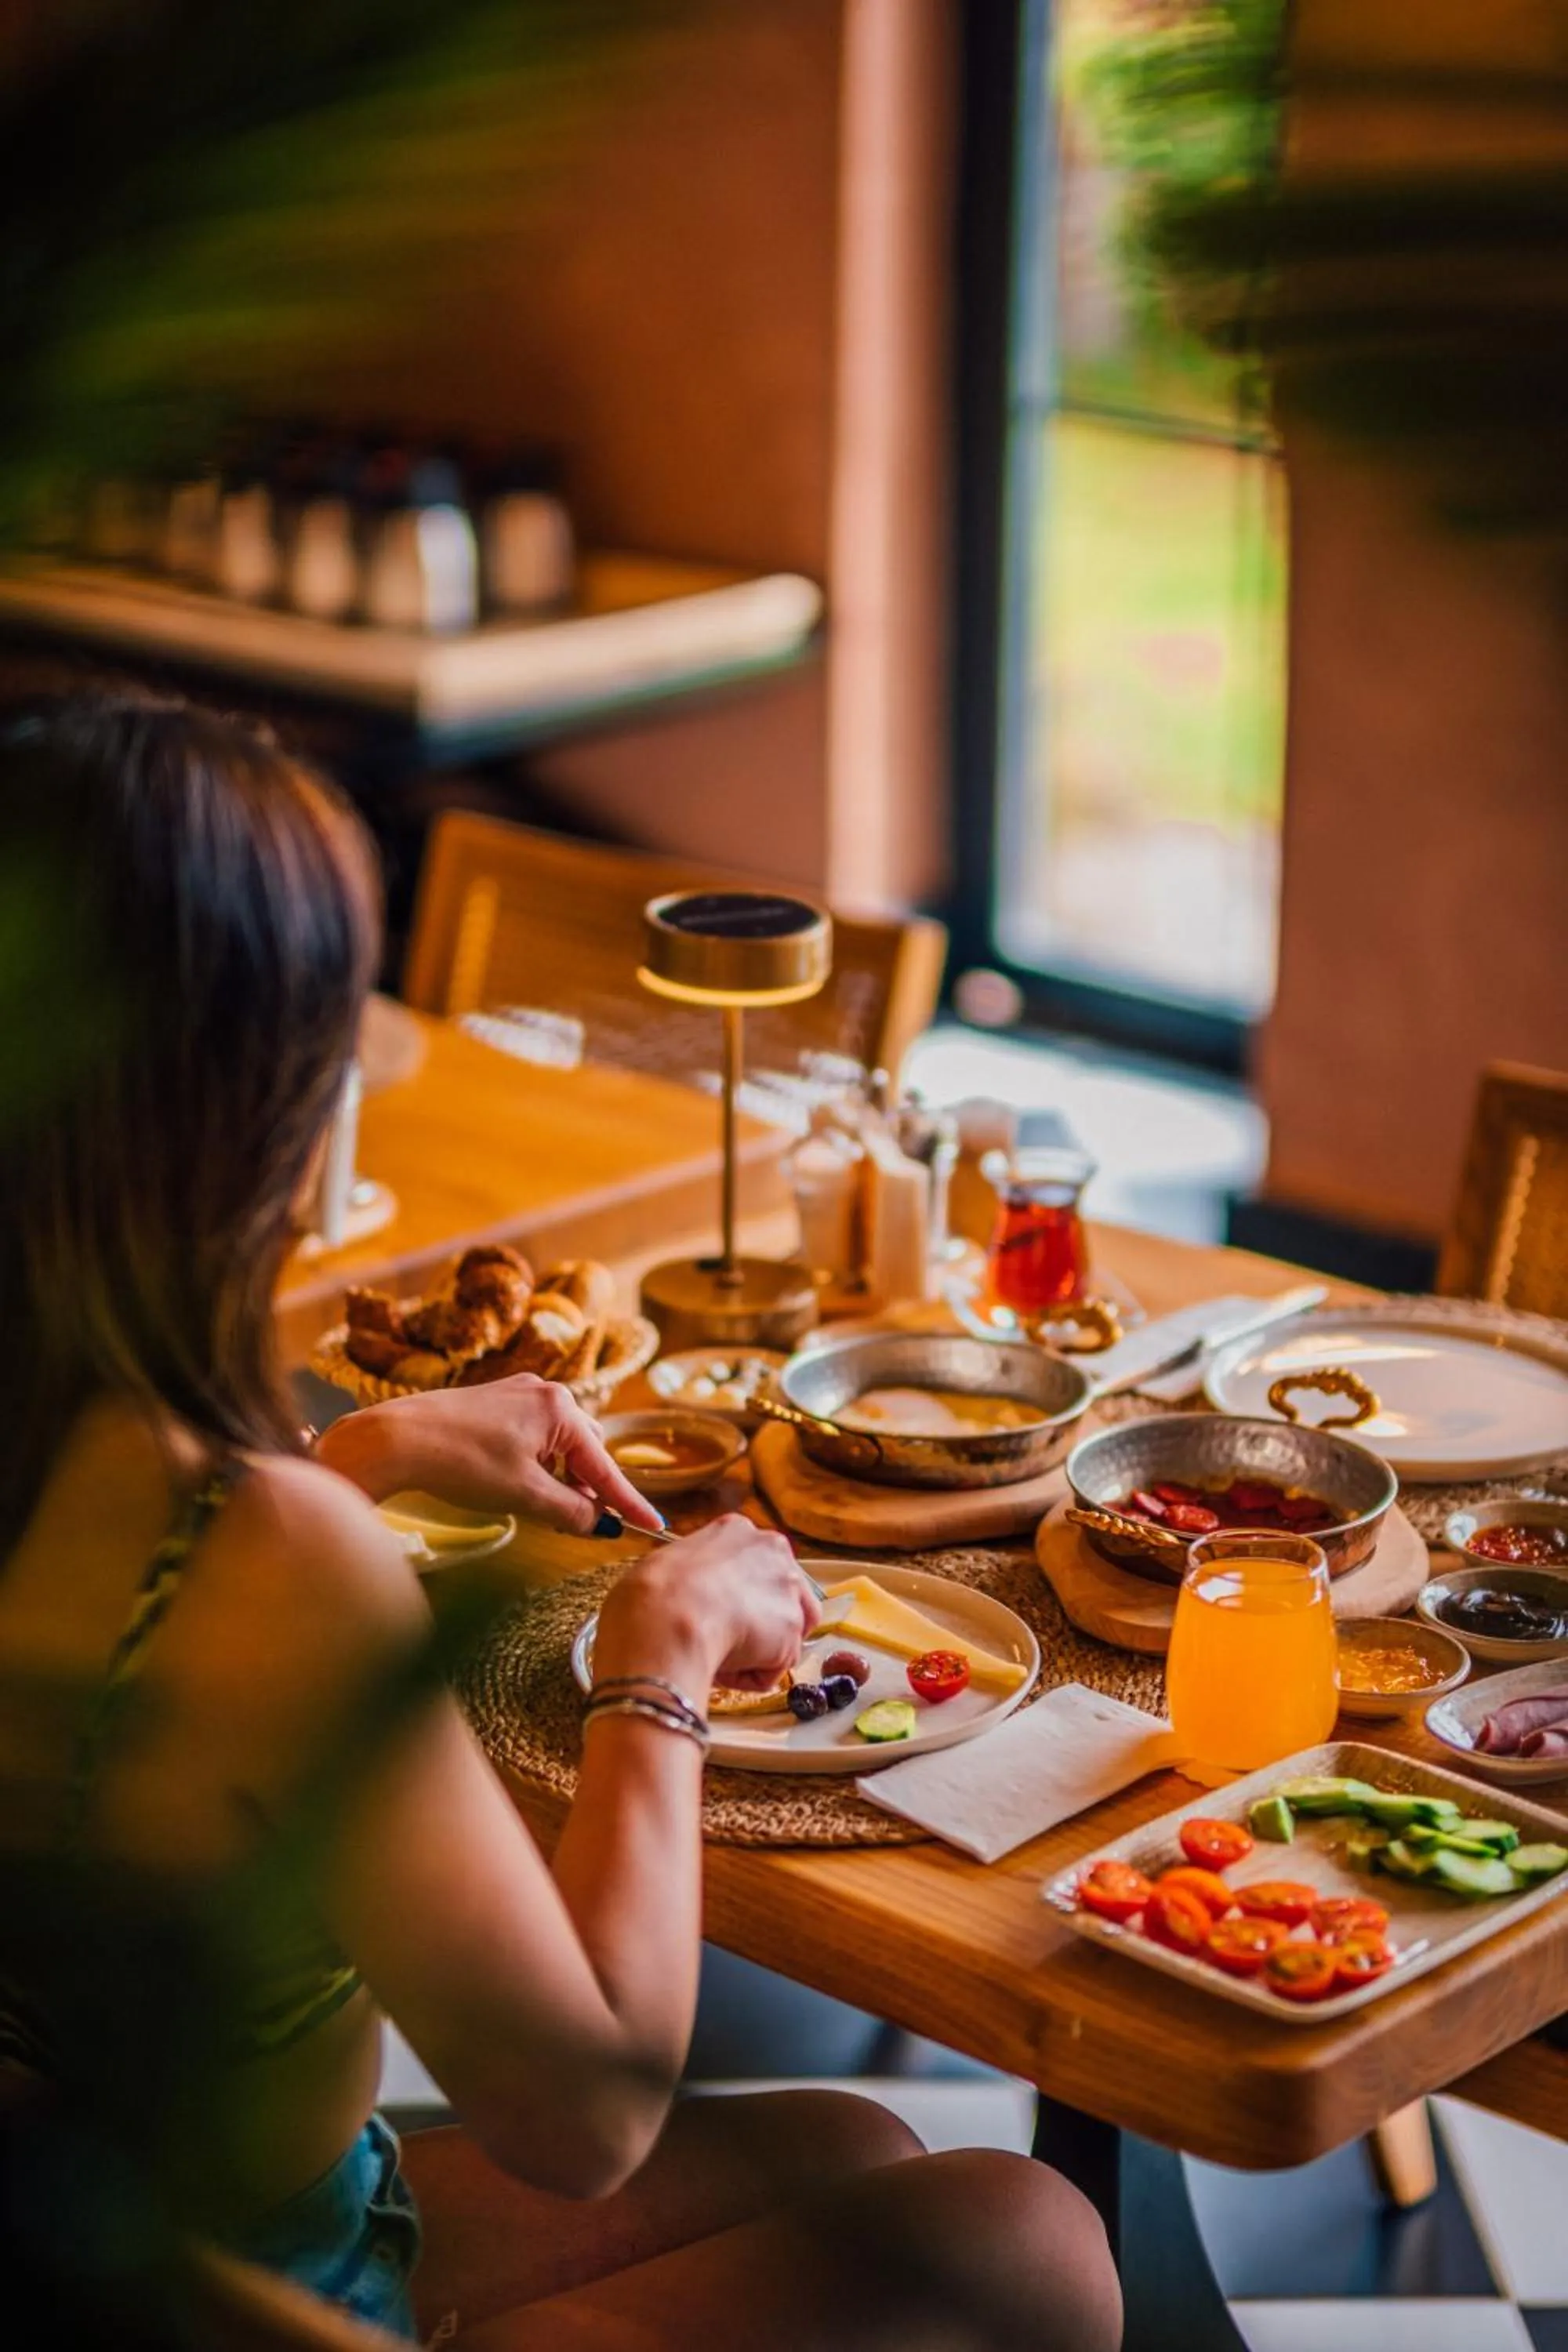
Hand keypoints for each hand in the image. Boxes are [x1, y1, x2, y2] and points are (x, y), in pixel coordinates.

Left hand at [314, 1374, 663, 1534]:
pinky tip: (518, 1484)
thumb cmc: (460, 1461)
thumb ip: (570, 1510)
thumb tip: (597, 1523)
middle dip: (588, 1487)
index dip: (628, 1501)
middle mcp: (545, 1392)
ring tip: (544, 1508)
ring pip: (558, 1443)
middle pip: (585, 1449)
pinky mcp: (493, 1402)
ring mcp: (517, 1393)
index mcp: (560, 1410)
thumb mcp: (523, 1495)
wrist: (394, 1438)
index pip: (605, 1467)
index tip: (653, 1527)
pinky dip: (537, 1464)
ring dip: (560, 1477)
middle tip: (584, 1523)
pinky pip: (533, 1435)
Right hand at [595, 1515, 819, 1696]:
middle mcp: (771, 1549)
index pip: (754, 1565)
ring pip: (781, 1632)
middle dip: (758, 1625)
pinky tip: (723, 1668)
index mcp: (737, 1530)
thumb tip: (692, 1596)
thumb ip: (697, 1574)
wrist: (666, 1615)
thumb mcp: (670, 1565)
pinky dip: (750, 1676)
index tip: (718, 1616)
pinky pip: (774, 1665)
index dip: (738, 1598)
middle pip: (779, 1595)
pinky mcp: (793, 1626)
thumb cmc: (651, 1593)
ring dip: (757, 1652)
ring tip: (721, 1658)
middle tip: (724, 1643)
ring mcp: (788, 1586)